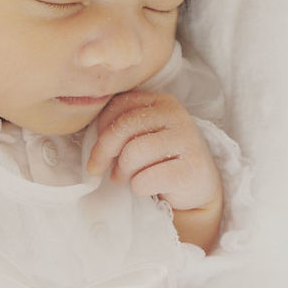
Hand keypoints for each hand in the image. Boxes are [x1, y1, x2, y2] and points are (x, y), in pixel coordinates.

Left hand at [86, 91, 221, 211]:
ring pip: (133, 153)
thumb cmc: (159, 158)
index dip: (99, 129)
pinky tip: (143, 187)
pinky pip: (148, 178)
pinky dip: (138, 186)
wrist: (197, 185)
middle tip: (98, 169)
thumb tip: (90, 142)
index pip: (119, 105)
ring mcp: (187, 139)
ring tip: (123, 178)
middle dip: (103, 151)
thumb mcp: (141, 134)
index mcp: (159, 101)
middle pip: (123, 127)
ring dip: (122, 171)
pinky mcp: (193, 168)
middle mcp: (176, 114)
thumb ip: (120, 127)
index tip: (95, 150)